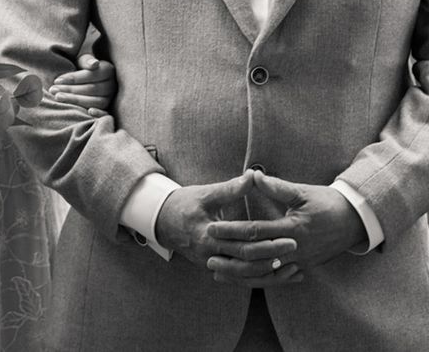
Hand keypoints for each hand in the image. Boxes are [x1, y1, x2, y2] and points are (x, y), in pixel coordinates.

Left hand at [50, 54, 115, 115]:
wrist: (87, 78)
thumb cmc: (83, 67)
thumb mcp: (83, 60)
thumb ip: (86, 61)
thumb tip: (94, 64)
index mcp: (108, 70)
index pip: (91, 75)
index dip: (74, 78)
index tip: (57, 81)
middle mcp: (112, 85)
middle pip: (91, 89)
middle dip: (70, 90)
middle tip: (53, 90)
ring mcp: (110, 98)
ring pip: (95, 102)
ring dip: (75, 100)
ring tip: (58, 98)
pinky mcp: (107, 109)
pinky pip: (105, 114)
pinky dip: (98, 114)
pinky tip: (86, 112)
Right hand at [156, 171, 298, 285]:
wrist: (161, 221)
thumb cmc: (184, 203)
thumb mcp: (205, 193)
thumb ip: (230, 189)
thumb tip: (252, 176)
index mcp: (206, 233)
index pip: (242, 238)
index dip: (266, 237)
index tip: (288, 235)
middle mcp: (209, 253)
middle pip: (245, 260)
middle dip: (271, 255)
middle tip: (293, 248)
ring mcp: (210, 263)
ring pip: (243, 275)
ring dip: (267, 273)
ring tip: (289, 266)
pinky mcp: (213, 268)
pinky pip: (238, 278)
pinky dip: (257, 278)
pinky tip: (275, 274)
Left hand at [207, 172, 366, 276]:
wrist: (354, 221)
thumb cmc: (326, 202)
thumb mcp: (302, 192)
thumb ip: (276, 187)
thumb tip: (253, 175)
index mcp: (293, 228)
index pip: (255, 231)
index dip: (232, 230)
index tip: (212, 228)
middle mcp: (296, 249)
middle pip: (257, 257)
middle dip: (232, 257)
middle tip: (208, 255)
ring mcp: (300, 261)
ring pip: (266, 273)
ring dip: (242, 274)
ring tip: (219, 272)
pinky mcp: (304, 267)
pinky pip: (277, 278)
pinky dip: (258, 279)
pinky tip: (242, 279)